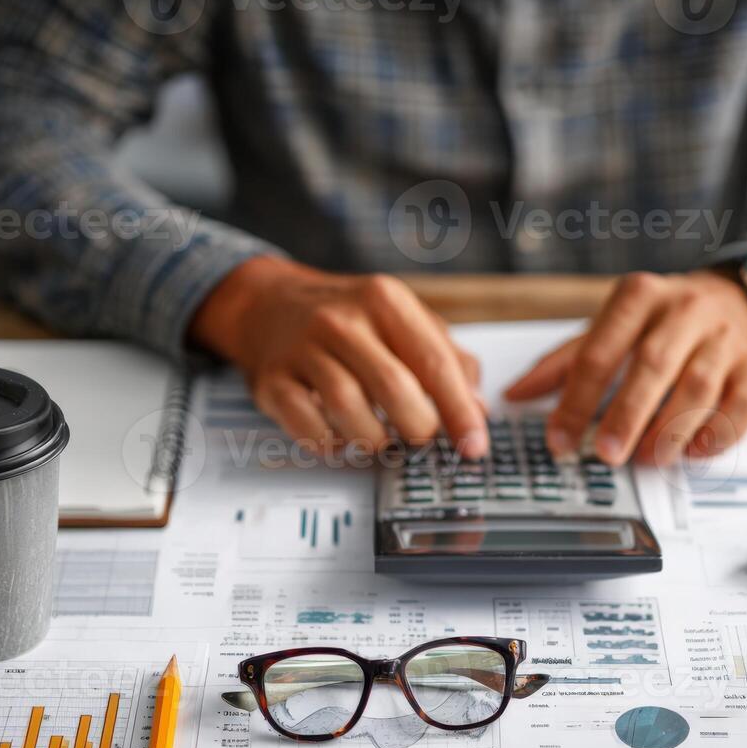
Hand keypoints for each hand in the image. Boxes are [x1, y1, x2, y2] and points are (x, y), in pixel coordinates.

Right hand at [189, 257, 487, 456]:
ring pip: (347, 409)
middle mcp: (342, 320)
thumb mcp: (401, 319)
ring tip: (381, 438)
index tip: (474, 446)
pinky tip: (341, 438)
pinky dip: (332, 445)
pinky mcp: (273, 380)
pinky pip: (308, 427)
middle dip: (417, 427)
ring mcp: (303, 349)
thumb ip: (446, 359)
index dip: (460, 411)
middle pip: (393, 388)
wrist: (269, 304)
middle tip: (420, 437)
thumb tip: (477, 408)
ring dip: (374, 439)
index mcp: (385, 301)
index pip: (434, 363)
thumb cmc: (347, 318)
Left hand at [505, 270, 746, 465]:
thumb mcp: (616, 324)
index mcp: (640, 297)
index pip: (601, 351)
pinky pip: (739, 408)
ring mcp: (726, 339)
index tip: (560, 439)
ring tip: (647, 457)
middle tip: (606, 454)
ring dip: (669, 430)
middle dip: (627, 415)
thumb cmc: (669, 318)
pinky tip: (690, 451)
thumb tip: (517, 394)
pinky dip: (713, 435)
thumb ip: (567, 361)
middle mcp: (685, 311)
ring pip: (698, 388)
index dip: (577, 399)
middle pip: (653, 365)